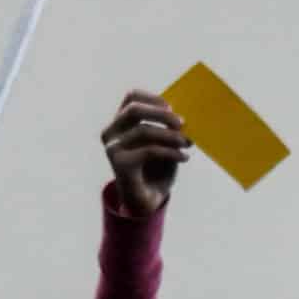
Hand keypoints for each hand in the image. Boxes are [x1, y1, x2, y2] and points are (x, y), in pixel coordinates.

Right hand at [102, 90, 188, 217]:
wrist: (145, 201)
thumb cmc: (156, 168)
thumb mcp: (163, 143)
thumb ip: (167, 128)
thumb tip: (182, 116)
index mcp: (119, 123)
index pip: (131, 97)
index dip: (153, 98)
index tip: (172, 107)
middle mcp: (111, 132)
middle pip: (134, 110)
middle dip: (161, 114)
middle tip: (182, 123)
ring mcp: (113, 148)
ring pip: (144, 131)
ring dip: (170, 136)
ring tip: (187, 143)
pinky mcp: (119, 164)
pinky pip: (149, 151)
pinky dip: (171, 152)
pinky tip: (184, 157)